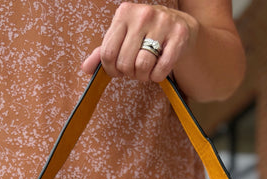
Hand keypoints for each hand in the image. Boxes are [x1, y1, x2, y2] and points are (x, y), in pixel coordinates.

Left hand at [81, 2, 198, 82]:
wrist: (180, 26)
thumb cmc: (146, 35)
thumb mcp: (123, 38)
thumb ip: (103, 52)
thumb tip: (86, 68)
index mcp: (124, 13)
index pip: (108, 53)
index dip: (111, 69)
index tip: (118, 71)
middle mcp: (142, 14)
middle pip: (124, 62)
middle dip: (129, 73)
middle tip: (135, 69)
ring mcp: (162, 23)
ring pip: (142, 65)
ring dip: (143, 76)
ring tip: (146, 70)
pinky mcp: (179, 36)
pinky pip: (161, 69)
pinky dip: (157, 77)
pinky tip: (158, 71)